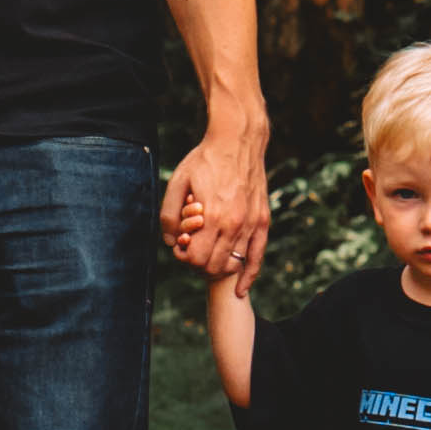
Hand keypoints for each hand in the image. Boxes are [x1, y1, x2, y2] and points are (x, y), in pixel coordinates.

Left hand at [162, 124, 267, 296]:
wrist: (237, 141)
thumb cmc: (204, 160)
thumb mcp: (177, 182)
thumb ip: (169, 215)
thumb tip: (168, 241)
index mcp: (212, 216)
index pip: (195, 259)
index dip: (183, 257)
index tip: (178, 245)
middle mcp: (234, 225)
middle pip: (213, 266)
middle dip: (197, 263)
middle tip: (191, 248)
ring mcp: (251, 224)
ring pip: (233, 264)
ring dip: (217, 266)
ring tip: (207, 253)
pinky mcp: (262, 221)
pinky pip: (257, 256)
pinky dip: (248, 275)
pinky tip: (240, 288)